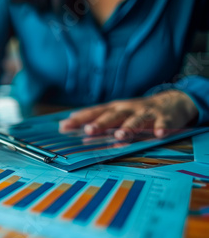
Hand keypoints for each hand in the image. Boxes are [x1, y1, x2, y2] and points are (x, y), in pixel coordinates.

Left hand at [59, 90, 198, 139]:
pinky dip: (161, 128)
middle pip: (113, 116)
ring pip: (137, 120)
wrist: (172, 102)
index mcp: (114, 109)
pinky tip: (159, 134)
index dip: (79, 119)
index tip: (65, 126)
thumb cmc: (136, 111)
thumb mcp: (115, 113)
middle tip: (89, 130)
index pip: (94, 112)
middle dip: (101, 123)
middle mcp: (127, 109)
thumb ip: (94, 119)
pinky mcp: (165, 118)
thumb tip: (65, 123)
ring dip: (129, 127)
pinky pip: (163, 123)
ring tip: (121, 135)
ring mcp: (146, 113)